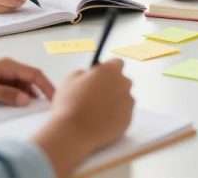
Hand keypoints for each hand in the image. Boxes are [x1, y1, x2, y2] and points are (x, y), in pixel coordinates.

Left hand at [0, 58, 53, 105]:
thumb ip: (6, 94)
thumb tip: (26, 99)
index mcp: (7, 65)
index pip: (35, 74)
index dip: (47, 86)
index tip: (55, 98)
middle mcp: (7, 67)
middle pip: (31, 79)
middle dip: (41, 92)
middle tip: (47, 106)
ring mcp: (1, 73)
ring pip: (22, 84)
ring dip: (29, 94)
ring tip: (34, 108)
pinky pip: (13, 87)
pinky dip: (19, 95)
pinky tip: (18, 104)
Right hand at [34, 60, 134, 176]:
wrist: (73, 133)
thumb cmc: (69, 105)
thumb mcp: (70, 79)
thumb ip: (84, 73)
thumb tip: (88, 75)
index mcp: (110, 70)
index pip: (117, 63)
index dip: (108, 70)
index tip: (101, 76)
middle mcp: (123, 84)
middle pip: (123, 81)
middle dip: (112, 86)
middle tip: (97, 95)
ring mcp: (128, 103)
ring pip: (124, 99)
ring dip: (114, 102)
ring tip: (96, 112)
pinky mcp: (128, 120)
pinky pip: (124, 115)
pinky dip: (115, 117)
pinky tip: (100, 122)